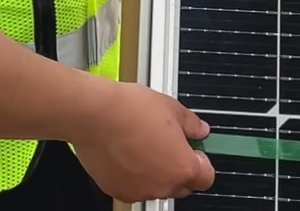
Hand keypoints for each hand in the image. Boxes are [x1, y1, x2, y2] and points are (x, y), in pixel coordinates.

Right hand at [72, 82, 214, 202]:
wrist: (93, 114)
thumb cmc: (130, 110)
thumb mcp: (171, 107)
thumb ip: (191, 124)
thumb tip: (200, 129)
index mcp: (183, 168)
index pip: (206, 178)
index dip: (201, 162)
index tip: (194, 150)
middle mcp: (163, 186)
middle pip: (181, 186)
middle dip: (178, 168)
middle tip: (167, 145)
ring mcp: (139, 191)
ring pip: (155, 186)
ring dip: (154, 172)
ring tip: (141, 145)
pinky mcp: (116, 190)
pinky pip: (132, 186)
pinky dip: (131, 175)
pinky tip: (124, 152)